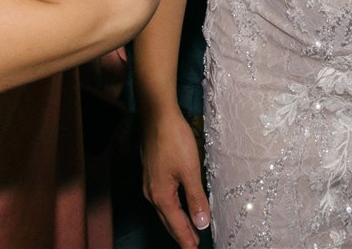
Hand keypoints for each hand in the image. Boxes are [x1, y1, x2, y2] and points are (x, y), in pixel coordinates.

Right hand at [140, 104, 210, 246]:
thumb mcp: (190, 170)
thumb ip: (196, 198)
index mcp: (161, 196)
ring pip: (165, 209)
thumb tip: (201, 223)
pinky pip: (163, 198)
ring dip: (176, 221)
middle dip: (181, 233)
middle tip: (191, 246)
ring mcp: (150, 183)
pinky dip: (172, 208)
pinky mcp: (152, 173)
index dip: (186, 239)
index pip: (176, 224)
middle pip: (168, 220)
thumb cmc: (173, 140)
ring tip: (187, 231)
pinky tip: (177, 206)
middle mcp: (152, 193)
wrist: (157, 115)